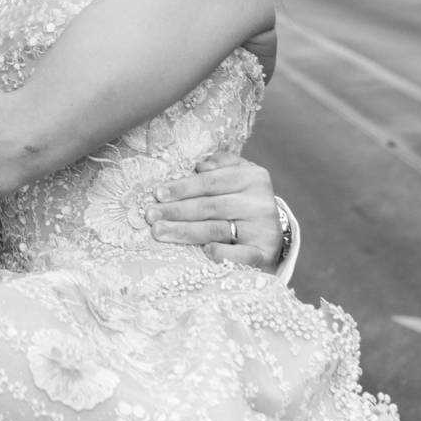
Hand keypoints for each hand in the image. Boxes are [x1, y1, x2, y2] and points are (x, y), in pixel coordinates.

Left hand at [145, 153, 283, 271]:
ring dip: (185, 231)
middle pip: (210, 206)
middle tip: (150, 215)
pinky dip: (225, 253)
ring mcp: (264, 229)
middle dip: (176, 210)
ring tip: (160, 232)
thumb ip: (221, 165)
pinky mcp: (265, 254)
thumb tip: (200, 165)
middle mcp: (260, 202)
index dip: (183, 187)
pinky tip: (206, 251)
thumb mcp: (238, 177)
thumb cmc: (243, 203)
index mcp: (253, 177)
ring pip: (217, 229)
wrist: (270, 237)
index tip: (158, 194)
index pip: (211, 182)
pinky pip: (243, 255)